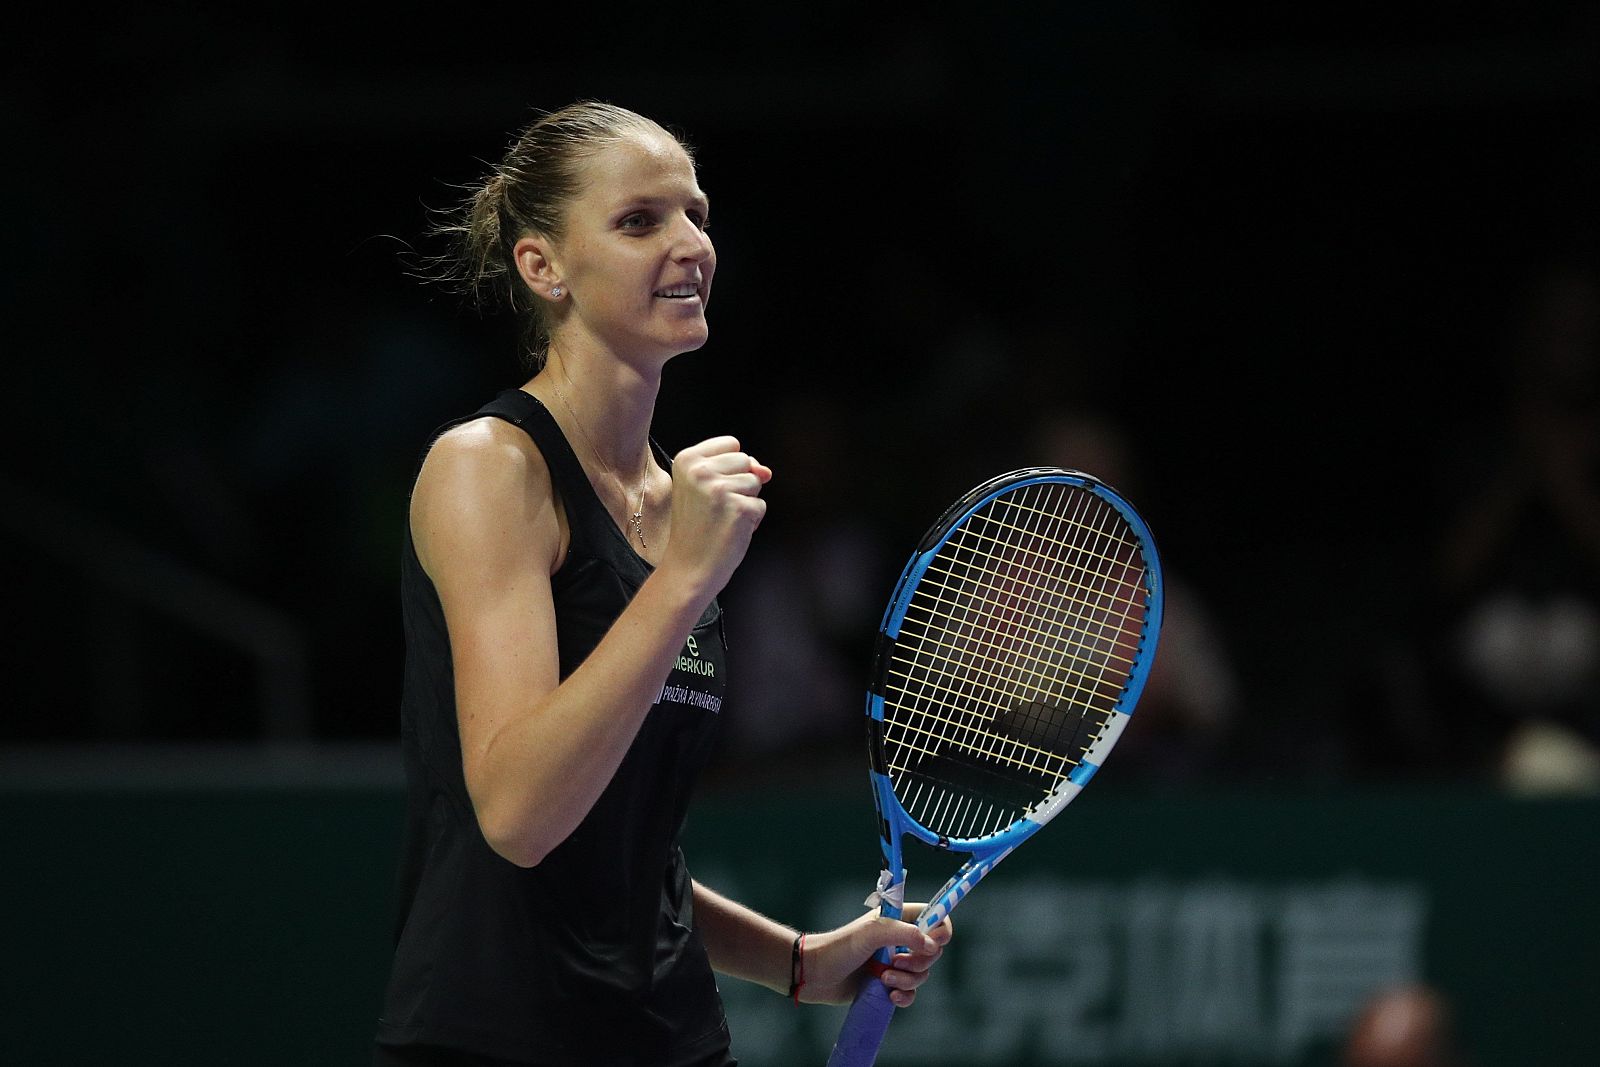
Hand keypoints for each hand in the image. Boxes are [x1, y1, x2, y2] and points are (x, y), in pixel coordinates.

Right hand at [660, 436, 771, 598]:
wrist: (688, 567)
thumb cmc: (698, 528)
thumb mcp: (706, 489)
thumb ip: (735, 470)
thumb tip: (766, 472)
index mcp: (686, 459)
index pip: (732, 443)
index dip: (731, 468)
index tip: (709, 490)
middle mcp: (700, 470)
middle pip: (746, 460)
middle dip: (740, 484)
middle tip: (715, 508)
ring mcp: (719, 488)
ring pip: (756, 482)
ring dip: (746, 502)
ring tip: (722, 519)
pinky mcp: (738, 508)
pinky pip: (760, 505)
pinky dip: (751, 521)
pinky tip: (729, 530)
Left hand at [799, 904, 953, 1008]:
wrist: (815, 974)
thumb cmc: (840, 947)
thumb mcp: (872, 933)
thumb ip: (905, 933)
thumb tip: (932, 945)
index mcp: (898, 919)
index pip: (935, 918)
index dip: (940, 930)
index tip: (931, 943)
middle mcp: (900, 940)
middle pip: (932, 951)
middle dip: (919, 961)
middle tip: (896, 961)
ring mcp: (895, 963)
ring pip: (922, 974)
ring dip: (907, 979)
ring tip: (884, 978)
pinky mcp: (888, 984)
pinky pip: (910, 993)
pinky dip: (905, 996)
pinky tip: (890, 995)